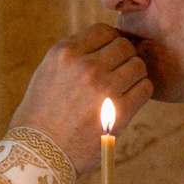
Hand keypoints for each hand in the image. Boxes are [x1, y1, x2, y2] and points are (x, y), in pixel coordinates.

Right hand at [9, 25, 150, 173]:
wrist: (38, 152)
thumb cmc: (41, 114)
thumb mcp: (48, 72)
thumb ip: (75, 55)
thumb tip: (105, 44)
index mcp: (65, 52)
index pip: (104, 31)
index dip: (111, 42)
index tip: (110, 56)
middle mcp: (85, 65)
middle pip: (124, 46)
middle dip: (124, 58)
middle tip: (119, 74)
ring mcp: (103, 87)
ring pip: (138, 66)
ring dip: (135, 75)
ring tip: (123, 88)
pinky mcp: (119, 111)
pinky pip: (145, 88)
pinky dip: (141, 92)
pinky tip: (129, 100)